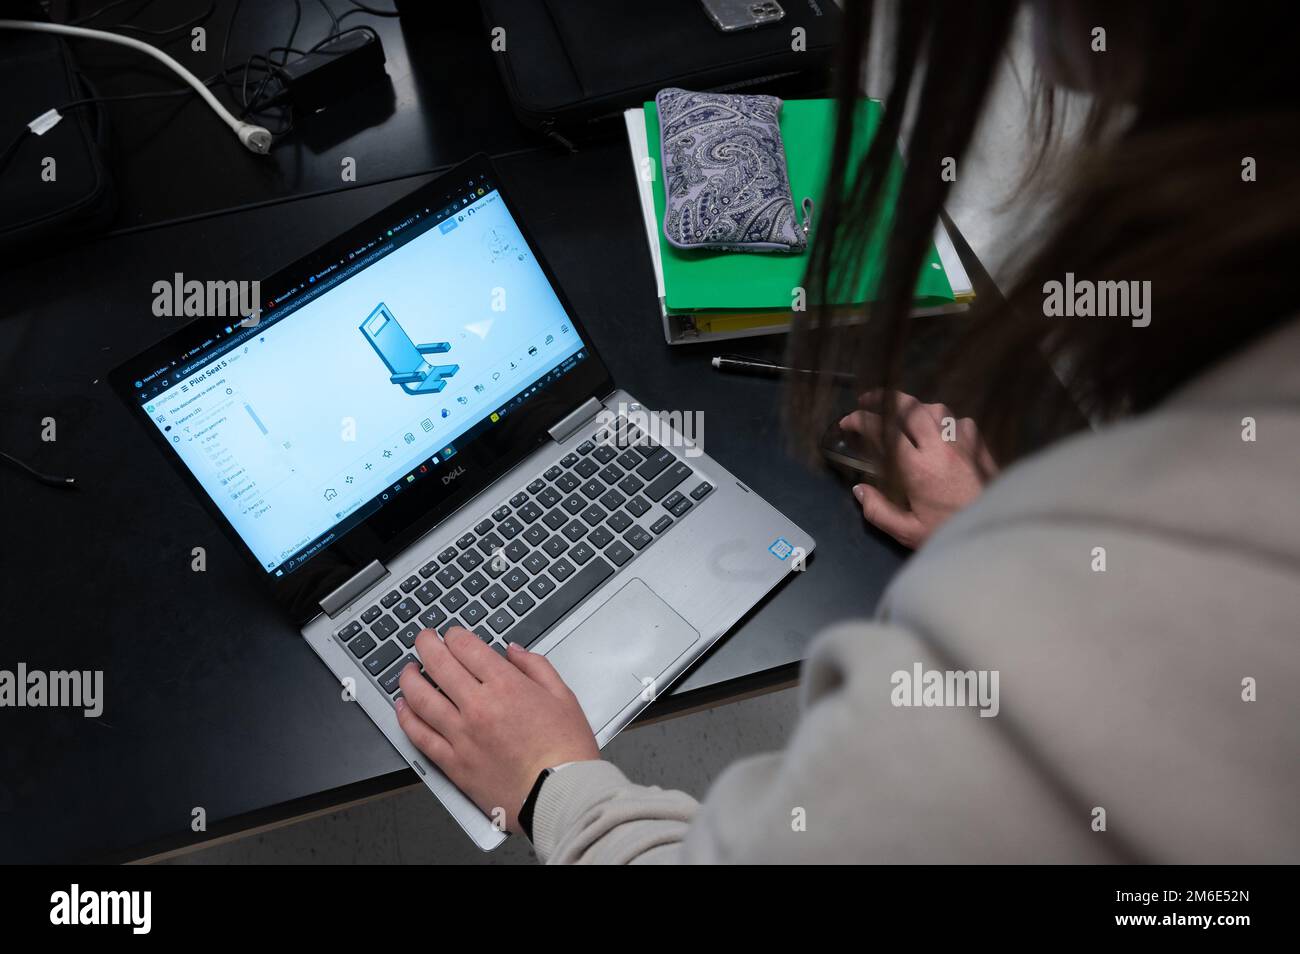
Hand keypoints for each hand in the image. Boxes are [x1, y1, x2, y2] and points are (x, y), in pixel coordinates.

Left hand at [395, 627, 599, 833]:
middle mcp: (478, 706)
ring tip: (407, 670)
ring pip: (420, 698)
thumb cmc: (567, 750)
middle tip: (423, 639)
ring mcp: (461, 735)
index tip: (452, 635)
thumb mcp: (563, 696)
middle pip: (438, 664)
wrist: (561, 795)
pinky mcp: (453, 763)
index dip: (454, 635)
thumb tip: (513, 651)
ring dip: (408, 678)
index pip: (466, 647)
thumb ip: (536, 667)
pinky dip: (406, 718)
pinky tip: (402, 707)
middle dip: (426, 645)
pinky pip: (420, 737)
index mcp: (506, 685)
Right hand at [839, 390, 997, 548]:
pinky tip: (941, 433)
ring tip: (905, 415)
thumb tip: (859, 489)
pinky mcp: (981, 445)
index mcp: (917, 467)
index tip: (848, 420)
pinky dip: (945, 421)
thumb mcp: (908, 532)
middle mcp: (939, 446)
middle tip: (869, 399)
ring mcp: (963, 442)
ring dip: (916, 407)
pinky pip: (960, 421)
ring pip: (937, 408)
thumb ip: (878, 511)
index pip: (884, 430)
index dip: (862, 420)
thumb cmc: (950, 533)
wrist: (999, 533)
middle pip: (910, 407)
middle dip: (885, 398)